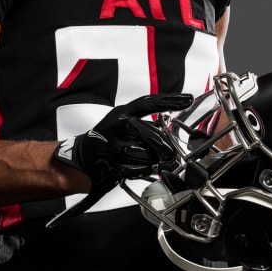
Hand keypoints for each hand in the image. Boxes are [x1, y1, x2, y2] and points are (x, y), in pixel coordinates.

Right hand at [48, 93, 191, 226]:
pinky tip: (145, 168)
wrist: (83, 157)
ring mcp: (110, 145)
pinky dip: (143, 170)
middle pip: (143, 130)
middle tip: (171, 153)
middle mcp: (115, 126)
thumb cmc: (110, 139)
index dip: (169, 100)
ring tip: (153, 161)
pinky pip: (133, 168)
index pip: (147, 103)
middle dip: (160, 143)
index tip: (187, 99)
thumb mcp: (125, 125)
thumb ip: (146, 128)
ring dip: (150, 159)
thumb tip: (169, 137)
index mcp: (122, 113)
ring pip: (140, 152)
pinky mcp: (109, 163)